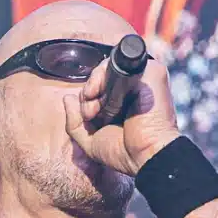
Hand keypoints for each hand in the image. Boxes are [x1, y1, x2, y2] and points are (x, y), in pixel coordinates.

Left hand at [62, 50, 181, 176]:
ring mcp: (142, 77)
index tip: (88, 115)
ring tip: (96, 111)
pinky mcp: (151, 71)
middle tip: (91, 115)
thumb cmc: (124, 153)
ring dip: (92, 88)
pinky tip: (101, 97)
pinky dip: (101, 77)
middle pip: (100, 76)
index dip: (87, 96)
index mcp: (123, 101)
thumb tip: (67, 98)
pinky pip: (119, 61)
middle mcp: (133, 87)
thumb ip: (74, 121)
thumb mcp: (90, 140)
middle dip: (87, 95)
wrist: (146, 156)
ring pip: (106, 67)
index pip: (98, 86)